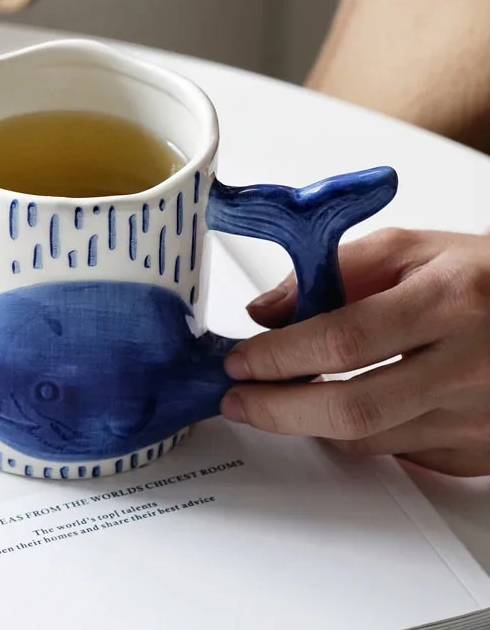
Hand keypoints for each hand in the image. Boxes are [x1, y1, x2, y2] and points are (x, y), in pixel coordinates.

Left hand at [220, 228, 489, 476]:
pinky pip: (400, 454)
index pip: (343, 340)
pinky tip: (339, 409)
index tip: (240, 361)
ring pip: (369, 439)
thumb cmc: (486, 278)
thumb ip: (335, 271)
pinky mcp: (481, 451)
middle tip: (238, 400)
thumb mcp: (413, 249)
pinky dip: (358, 434)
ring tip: (278, 399)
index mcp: (451, 302)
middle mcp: (470, 366)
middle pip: (352, 408)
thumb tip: (267, 311)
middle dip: (277, 409)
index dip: (279, 356)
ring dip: (309, 423)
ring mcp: (480, 418)